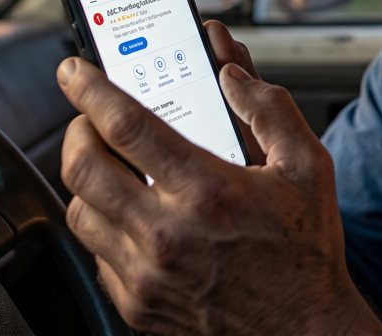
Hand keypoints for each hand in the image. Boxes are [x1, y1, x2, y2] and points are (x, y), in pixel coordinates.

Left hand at [56, 21, 381, 334]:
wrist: (304, 331)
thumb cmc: (305, 253)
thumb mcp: (307, 167)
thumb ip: (270, 110)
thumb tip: (231, 75)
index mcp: (206, 193)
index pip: (125, 126)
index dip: (89, 89)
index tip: (74, 71)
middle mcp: (167, 236)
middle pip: (83, 167)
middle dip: (75, 129)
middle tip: (88, 118)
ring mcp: (146, 276)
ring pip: (79, 211)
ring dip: (85, 178)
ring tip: (109, 165)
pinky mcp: (136, 305)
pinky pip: (95, 254)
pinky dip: (102, 224)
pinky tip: (128, 213)